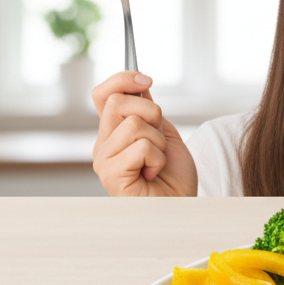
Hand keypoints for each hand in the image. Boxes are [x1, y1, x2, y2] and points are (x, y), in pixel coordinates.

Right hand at [91, 72, 196, 196]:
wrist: (181, 205)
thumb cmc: (173, 176)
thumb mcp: (163, 133)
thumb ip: (147, 110)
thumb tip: (139, 81)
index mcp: (112, 132)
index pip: (103, 94)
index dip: (122, 79)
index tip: (146, 79)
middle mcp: (102, 144)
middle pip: (118, 102)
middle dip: (151, 113)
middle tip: (158, 138)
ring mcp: (103, 160)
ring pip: (133, 124)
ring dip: (158, 142)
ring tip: (157, 161)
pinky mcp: (110, 174)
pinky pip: (141, 147)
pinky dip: (157, 159)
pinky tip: (152, 174)